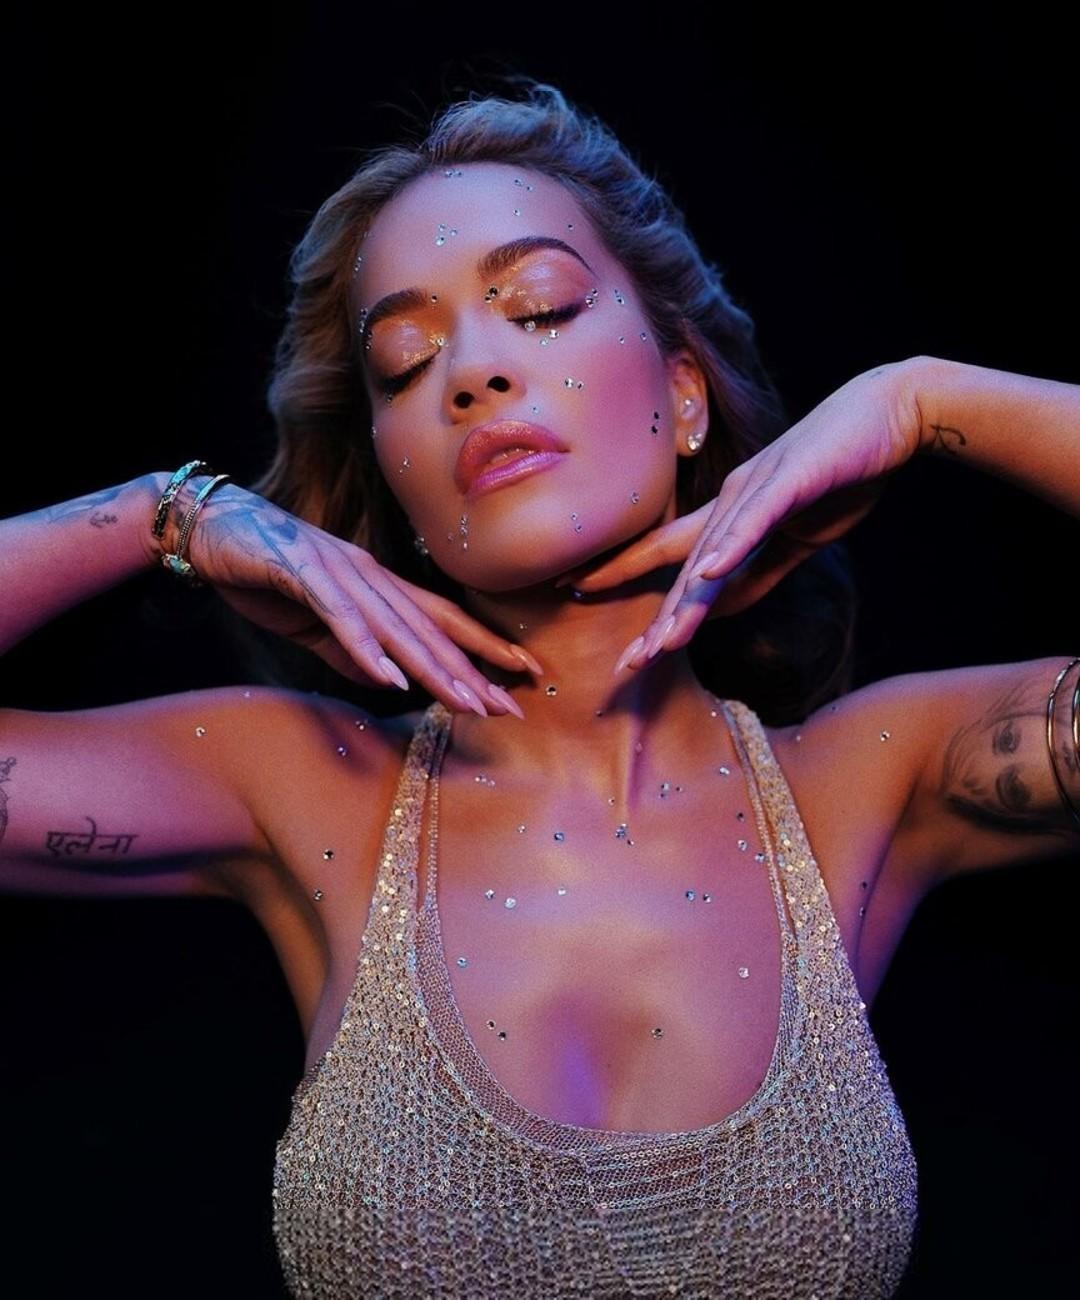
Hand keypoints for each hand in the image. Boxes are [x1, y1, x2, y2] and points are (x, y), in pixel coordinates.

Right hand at [161, 482, 542, 716]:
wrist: (205, 527)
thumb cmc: (264, 572)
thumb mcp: (316, 622)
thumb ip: (352, 651)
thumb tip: (390, 682)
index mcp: (376, 586)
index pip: (442, 620)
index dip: (484, 647)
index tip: (524, 675)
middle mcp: (368, 576)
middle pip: (430, 630)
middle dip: (473, 671)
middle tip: (511, 707)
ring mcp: (337, 572)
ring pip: (396, 626)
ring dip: (433, 667)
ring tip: (468, 702)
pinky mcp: (300, 572)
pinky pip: (339, 616)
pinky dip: (365, 647)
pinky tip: (390, 678)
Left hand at [559, 361, 922, 671]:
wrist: (889, 412)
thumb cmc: (841, 471)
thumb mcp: (794, 536)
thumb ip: (758, 570)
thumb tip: (719, 606)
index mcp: (729, 512)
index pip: (670, 558)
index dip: (629, 584)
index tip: (590, 607)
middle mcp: (732, 499)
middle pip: (681, 567)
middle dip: (654, 618)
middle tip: (625, 664)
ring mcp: (758, 488)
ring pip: (712, 552)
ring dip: (686, 602)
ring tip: (660, 644)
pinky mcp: (793, 479)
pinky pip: (757, 518)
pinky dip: (734, 545)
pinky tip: (710, 573)